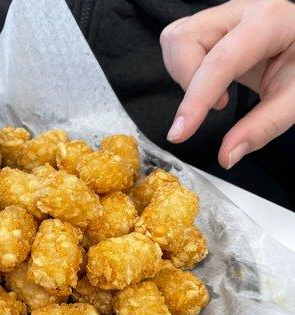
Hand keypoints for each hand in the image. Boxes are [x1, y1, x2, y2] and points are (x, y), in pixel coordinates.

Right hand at [160, 0, 294, 168]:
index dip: (196, 100)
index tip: (179, 133)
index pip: (220, 61)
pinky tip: (209, 80)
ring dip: (183, 75)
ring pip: (175, 40)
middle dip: (187, 80)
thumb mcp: (294, 99)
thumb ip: (262, 127)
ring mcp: (222, 14)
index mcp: (268, 22)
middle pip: (184, 40)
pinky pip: (176, 43)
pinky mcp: (210, 24)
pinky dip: (183, 68)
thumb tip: (226, 156)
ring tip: (216, 91)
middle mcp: (240, 10)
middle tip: (220, 103)